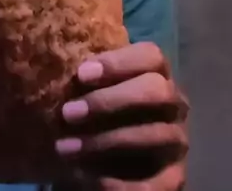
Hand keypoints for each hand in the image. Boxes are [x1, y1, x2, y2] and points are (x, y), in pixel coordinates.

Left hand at [56, 42, 188, 189]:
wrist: (96, 167)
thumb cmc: (92, 117)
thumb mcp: (87, 94)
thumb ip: (84, 81)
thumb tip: (56, 62)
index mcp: (155, 74)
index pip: (151, 56)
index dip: (118, 62)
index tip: (81, 74)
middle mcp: (174, 104)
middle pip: (157, 90)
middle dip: (110, 101)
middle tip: (68, 113)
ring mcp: (177, 141)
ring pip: (154, 134)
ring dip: (105, 141)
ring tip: (64, 148)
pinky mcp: (175, 179)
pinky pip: (153, 183)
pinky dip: (117, 182)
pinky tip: (86, 177)